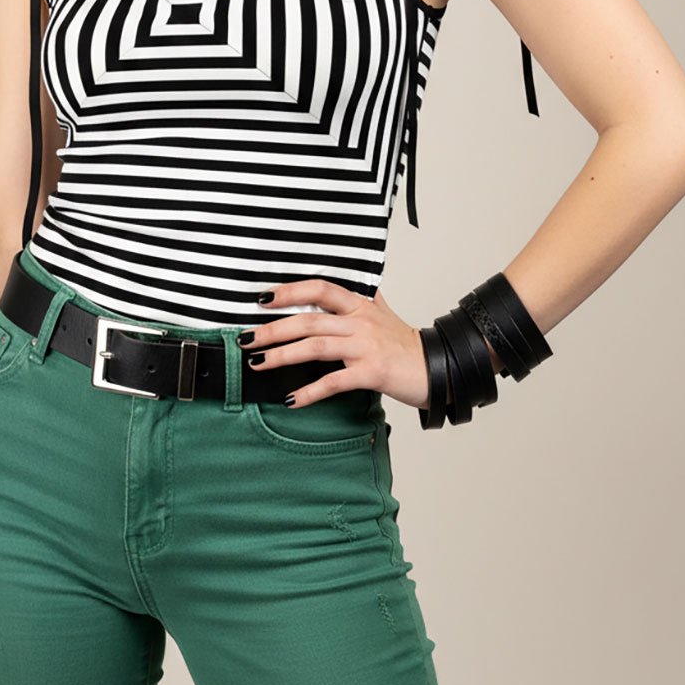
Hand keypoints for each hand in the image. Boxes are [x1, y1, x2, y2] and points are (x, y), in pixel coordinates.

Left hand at [238, 279, 432, 410]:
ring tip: (258, 364)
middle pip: (308, 320)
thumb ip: (365, 301)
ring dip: (282, 356)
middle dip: (272, 329)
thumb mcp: (385, 314)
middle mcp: (360, 321)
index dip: (290, 292)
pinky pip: (334, 381)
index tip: (262, 299)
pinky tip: (291, 399)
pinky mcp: (372, 372)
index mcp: (360, 305)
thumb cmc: (407, 344)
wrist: (439, 367)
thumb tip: (355, 286)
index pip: (320, 289)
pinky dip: (310, 391)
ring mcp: (366, 346)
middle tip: (245, 339)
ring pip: (315, 347)